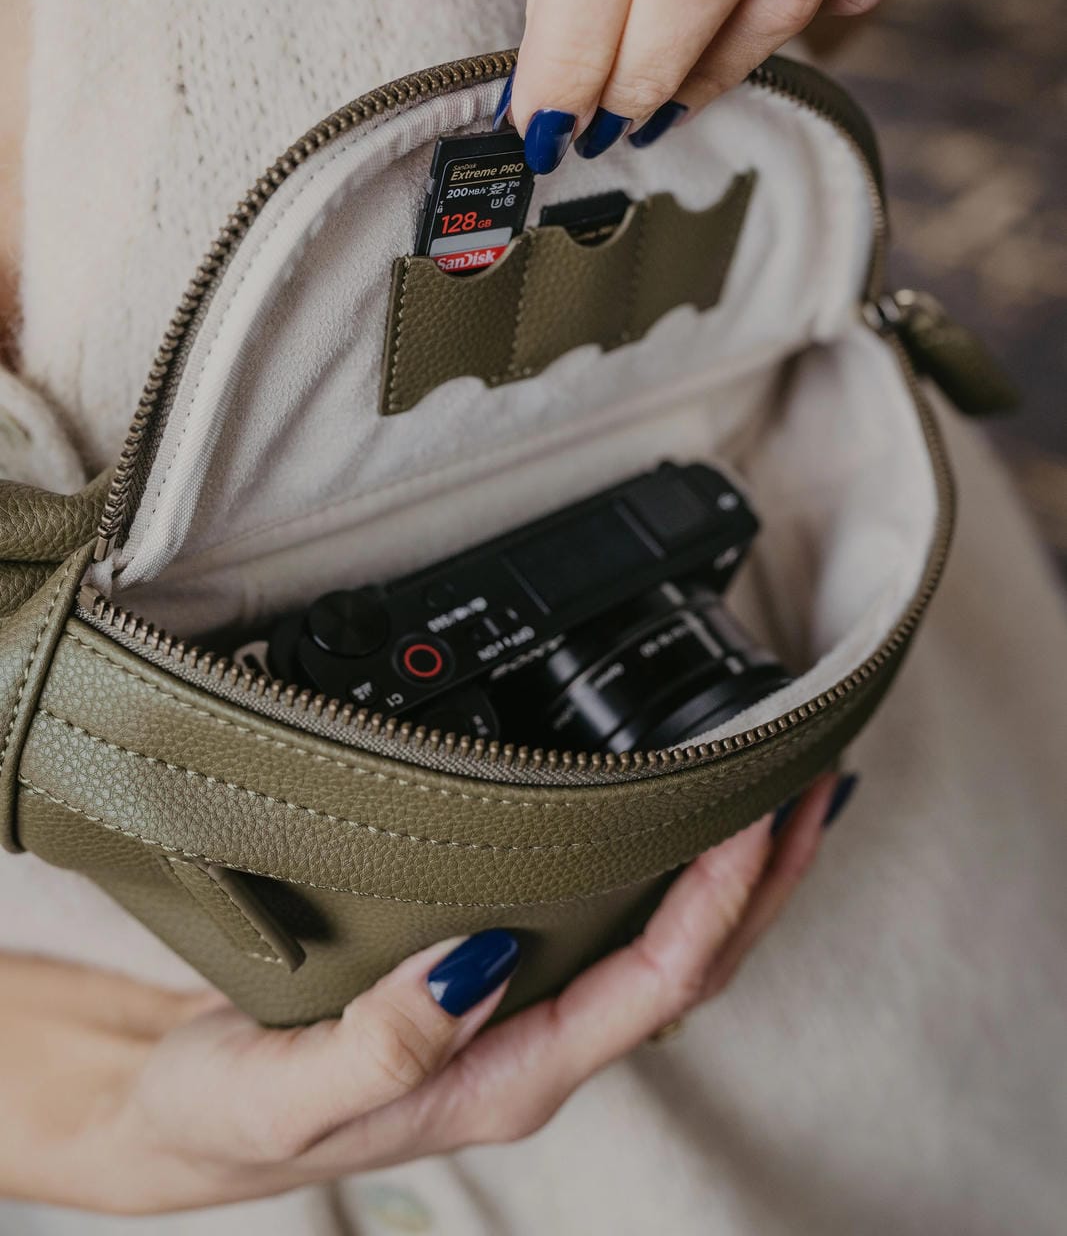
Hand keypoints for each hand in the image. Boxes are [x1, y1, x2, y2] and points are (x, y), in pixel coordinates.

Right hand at [2, 775, 843, 1213]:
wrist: (186, 1119)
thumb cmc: (233, 1113)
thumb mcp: (287, 1091)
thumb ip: (382, 1042)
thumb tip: (481, 963)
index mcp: (508, 1078)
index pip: (653, 984)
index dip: (717, 897)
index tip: (755, 812)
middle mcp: (535, 1046)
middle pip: (693, 966)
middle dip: (767, 880)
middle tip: (817, 783)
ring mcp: (524, 1016)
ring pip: (666, 948)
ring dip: (736, 877)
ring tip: (785, 797)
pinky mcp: (499, 981)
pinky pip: (614, 929)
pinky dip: (668, 875)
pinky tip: (678, 832)